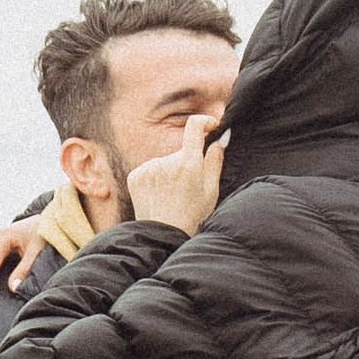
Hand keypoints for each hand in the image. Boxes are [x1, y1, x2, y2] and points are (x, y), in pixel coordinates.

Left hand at [126, 113, 226, 236]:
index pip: (194, 126)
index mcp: (188, 163)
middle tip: (189, 187)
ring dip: (170, 172)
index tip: (210, 126)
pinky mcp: (135, 175)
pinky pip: (150, 169)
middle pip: (181, 150)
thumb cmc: (193, 215)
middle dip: (188, 161)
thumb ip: (215, 160)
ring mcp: (148, 168)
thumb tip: (222, 136)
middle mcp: (166, 162)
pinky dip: (156, 178)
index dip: (204, 122)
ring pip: (165, 161)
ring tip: (172, 195)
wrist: (163, 235)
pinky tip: (159, 196)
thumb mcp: (211, 189)